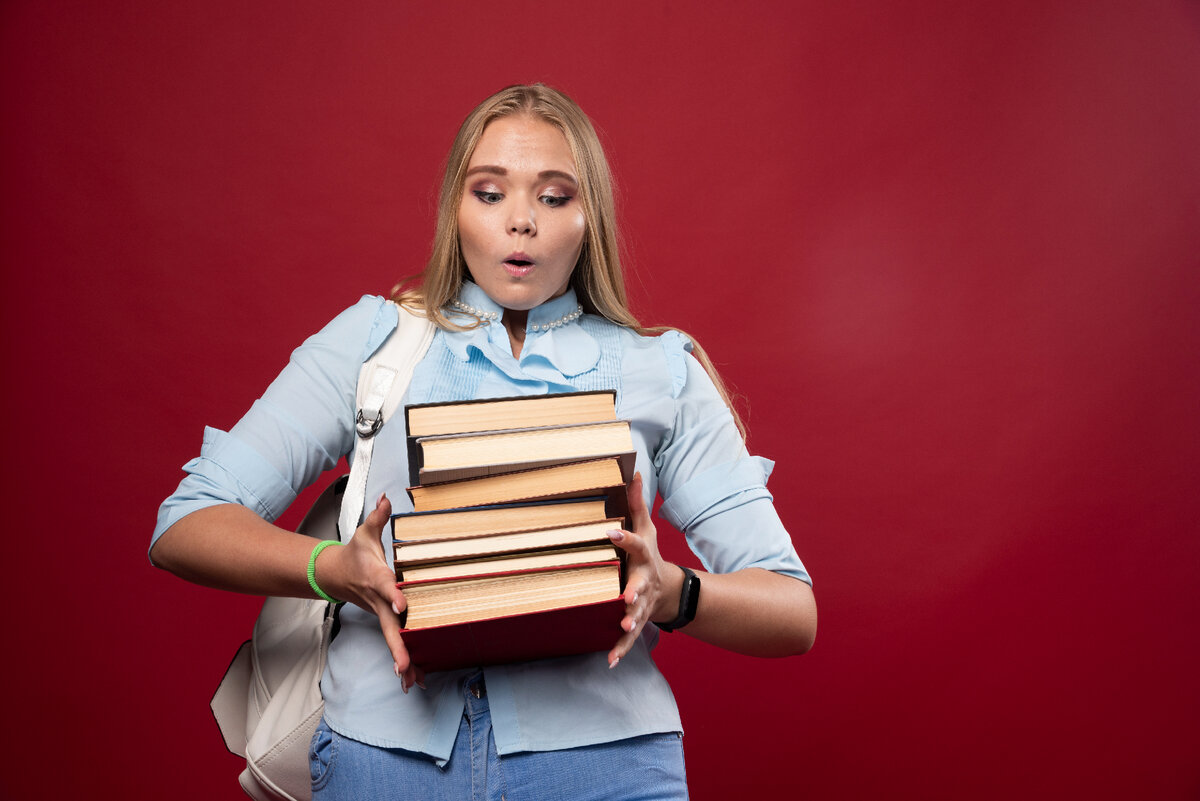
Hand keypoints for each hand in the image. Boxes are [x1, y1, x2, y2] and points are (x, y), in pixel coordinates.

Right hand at [316, 493, 423, 691]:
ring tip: (411, 681)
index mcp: (376, 578)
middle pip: (389, 625)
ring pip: (392, 639)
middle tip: (404, 665)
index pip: (386, 587)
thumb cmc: (356, 553)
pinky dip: (403, 661)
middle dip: (397, 645)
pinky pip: (395, 642)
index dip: (394, 595)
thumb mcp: (364, 532)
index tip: (402, 605)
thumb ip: (378, 517)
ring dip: (401, 660)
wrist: (335, 574)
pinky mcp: (385, 621)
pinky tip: (412, 680)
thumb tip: (386, 498)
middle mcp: (379, 601)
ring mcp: (381, 614)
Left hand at [605, 472, 675, 667]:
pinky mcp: (637, 621)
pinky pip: (628, 638)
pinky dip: (620, 650)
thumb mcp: (646, 528)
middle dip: (634, 591)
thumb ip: (636, 503)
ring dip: (630, 622)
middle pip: (640, 585)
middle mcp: (644, 581)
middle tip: (626, 595)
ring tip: (623, 627)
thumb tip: (633, 470)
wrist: (669, 591)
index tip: (610, 532)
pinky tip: (610, 661)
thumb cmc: (649, 555)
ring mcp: (642, 604)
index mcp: (643, 557)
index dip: (624, 539)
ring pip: (637, 613)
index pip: (635, 545)